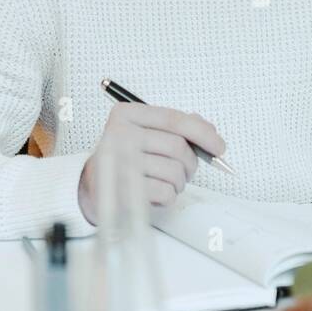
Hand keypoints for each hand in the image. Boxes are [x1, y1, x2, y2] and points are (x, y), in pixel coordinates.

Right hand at [77, 103, 225, 224]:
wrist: (93, 187)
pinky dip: (168, 196)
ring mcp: (119, 162)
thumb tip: (209, 130)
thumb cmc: (126, 159)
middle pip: (178, 147)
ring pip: (174, 172)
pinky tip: (155, 193)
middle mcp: (120, 134)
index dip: (203, 133)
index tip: (219, 147)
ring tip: (166, 182)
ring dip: (179, 182)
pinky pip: (165, 192)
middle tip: (184, 171)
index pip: (175, 119)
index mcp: (127, 114)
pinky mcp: (122, 189)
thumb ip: (176, 128)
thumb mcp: (146, 134)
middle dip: (190, 164)